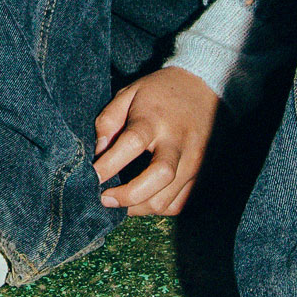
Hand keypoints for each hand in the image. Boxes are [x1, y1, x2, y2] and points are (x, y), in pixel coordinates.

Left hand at [92, 67, 218, 216]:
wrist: (203, 88)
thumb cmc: (159, 92)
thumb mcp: (128, 93)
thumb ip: (108, 121)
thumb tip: (99, 153)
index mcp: (155, 118)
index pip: (132, 143)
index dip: (108, 164)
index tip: (92, 177)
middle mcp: (178, 142)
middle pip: (159, 177)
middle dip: (128, 195)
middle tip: (104, 198)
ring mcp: (193, 160)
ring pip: (168, 199)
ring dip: (138, 208)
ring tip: (119, 202)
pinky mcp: (201, 174)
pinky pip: (178, 204)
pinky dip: (157, 208)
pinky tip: (142, 199)